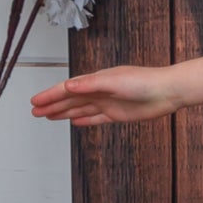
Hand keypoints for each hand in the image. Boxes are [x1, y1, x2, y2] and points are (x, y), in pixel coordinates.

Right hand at [30, 66, 182, 125]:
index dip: (50, 95)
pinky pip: (96, 118)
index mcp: (96, 81)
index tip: (35, 102)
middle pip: (70, 99)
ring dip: (63, 112)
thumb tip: (68, 84)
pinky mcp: (117, 114)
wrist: (167, 92)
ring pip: (80, 109)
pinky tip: (75, 122)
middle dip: (52, 105)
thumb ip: (90, 84)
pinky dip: (84, 120)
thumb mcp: (113, 81)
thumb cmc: (144, 81)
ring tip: (48, 117)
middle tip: (35, 112)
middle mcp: (99, 91)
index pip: (67, 89)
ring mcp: (108, 103)